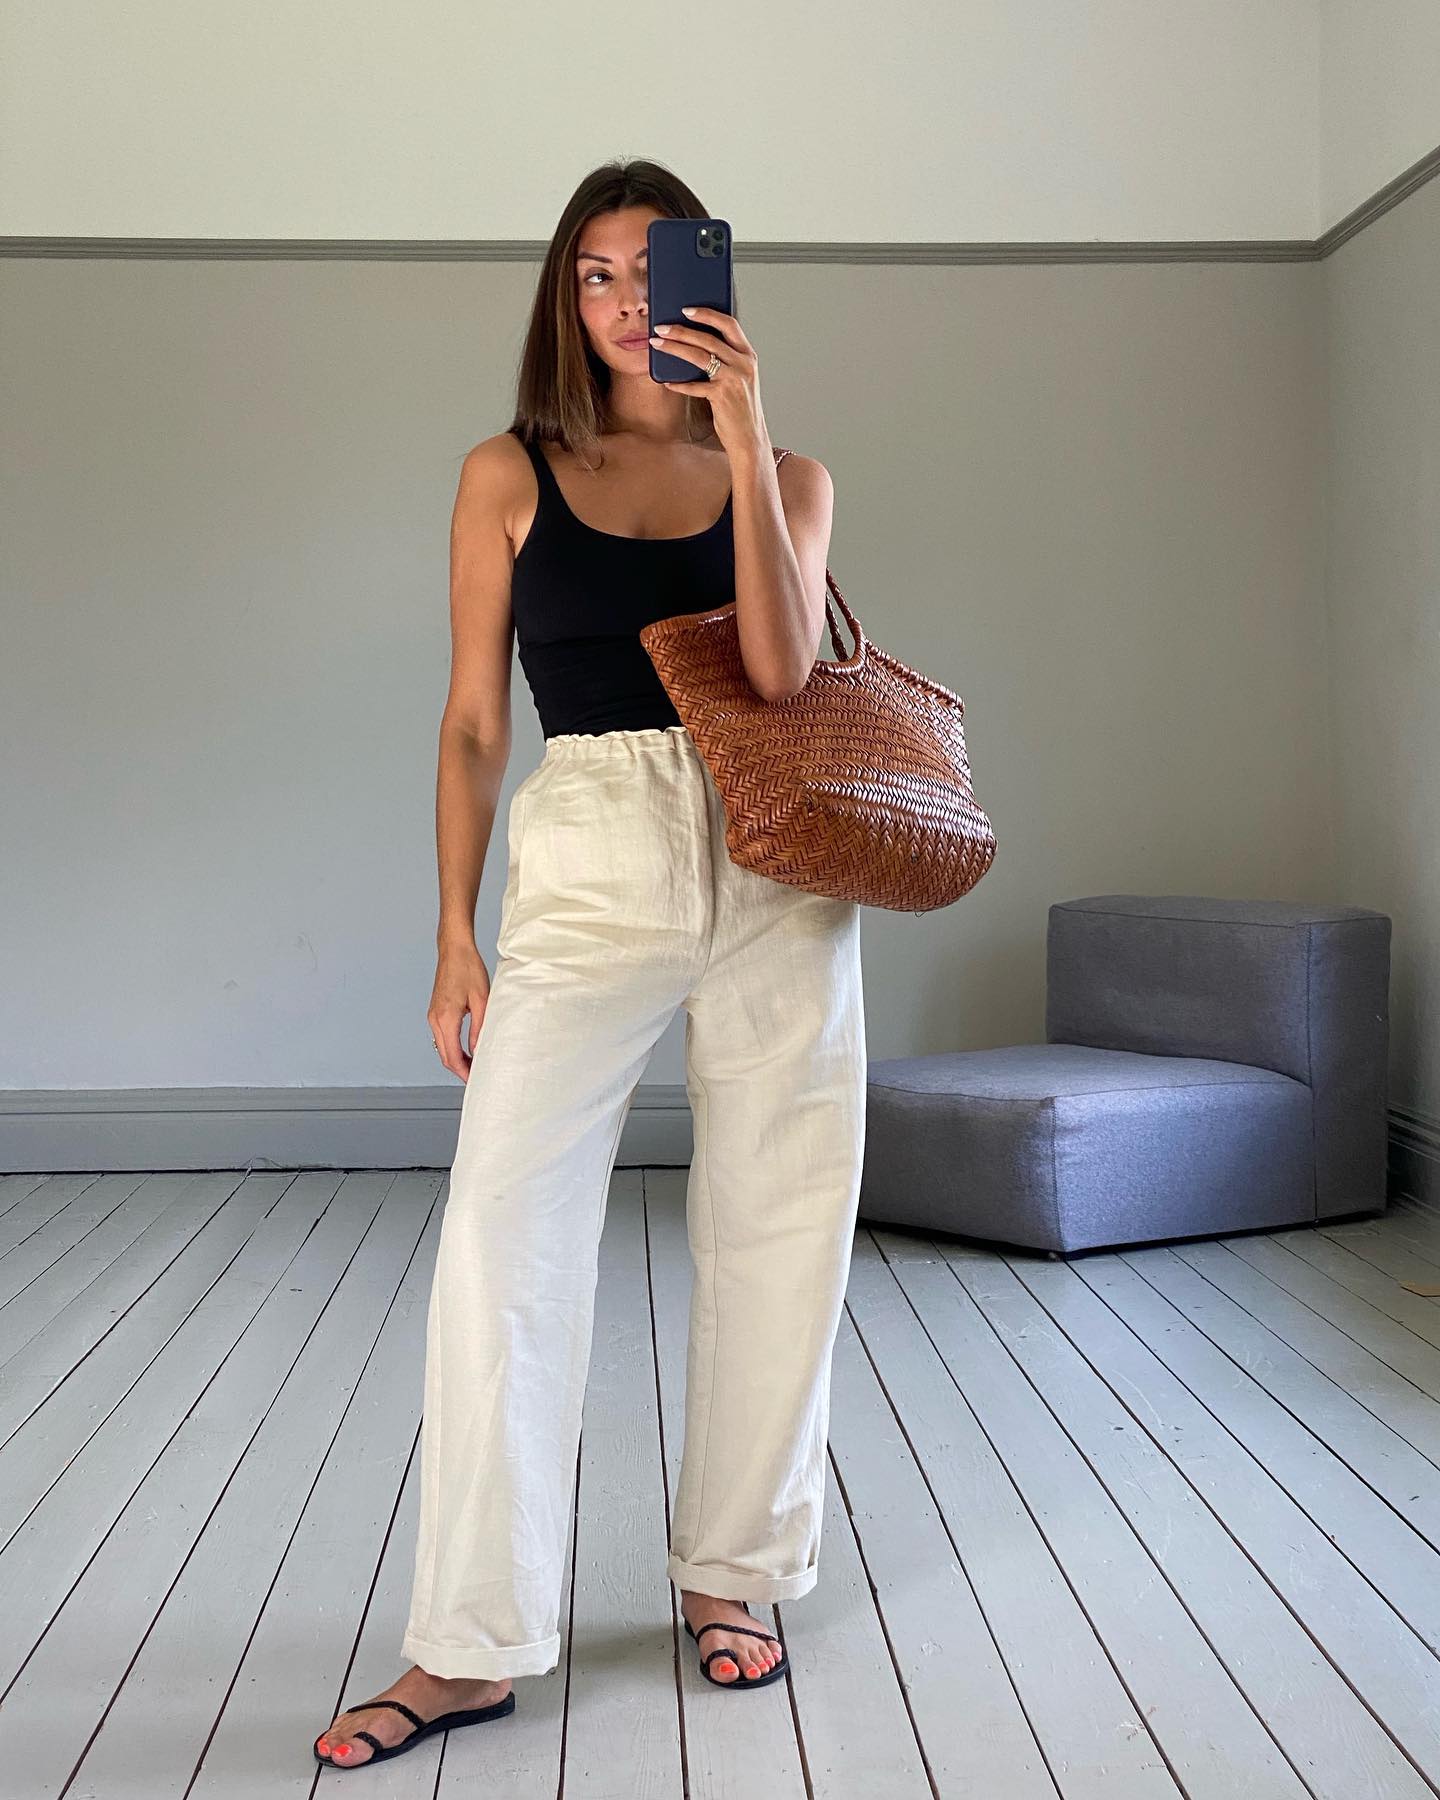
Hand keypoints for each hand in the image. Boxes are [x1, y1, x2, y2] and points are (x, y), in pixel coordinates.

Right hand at [428, 943, 492, 1080]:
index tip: (475, 1081)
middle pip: (444, 1056)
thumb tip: (479, 1051)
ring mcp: (433, 1015)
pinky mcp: (435, 1011)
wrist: (454, 949)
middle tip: (477, 1077)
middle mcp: (435, 1019)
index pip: (452, 1057)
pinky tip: (466, 1049)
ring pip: (442, 1048)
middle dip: (460, 1070)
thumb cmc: (469, 969)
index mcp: (446, 1018)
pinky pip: (441, 1037)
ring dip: (456, 1059)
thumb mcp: (481, 1000)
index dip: (464, 1072)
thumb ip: (479, 1028)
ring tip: (474, 1065)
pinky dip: (452, 1048)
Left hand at [650, 306, 767, 458]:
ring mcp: (733, 379)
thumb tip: (694, 344)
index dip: (707, 314)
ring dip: (674, 348)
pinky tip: (667, 382)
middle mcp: (743, 364)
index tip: (686, 309)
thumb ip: (725, 360)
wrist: (749, 437)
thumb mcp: (739, 378)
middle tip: (660, 327)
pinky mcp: (722, 396)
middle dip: (681, 330)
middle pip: (708, 338)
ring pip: (699, 356)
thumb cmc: (740, 407)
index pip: (729, 324)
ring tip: (657, 344)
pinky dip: (678, 384)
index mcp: (748, 355)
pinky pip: (694, 386)